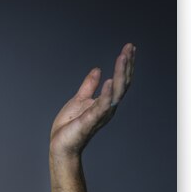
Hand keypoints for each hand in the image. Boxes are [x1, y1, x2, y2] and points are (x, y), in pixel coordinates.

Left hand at [49, 43, 135, 159]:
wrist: (60, 145)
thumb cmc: (69, 126)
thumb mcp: (79, 99)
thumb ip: (89, 86)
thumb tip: (97, 69)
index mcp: (105, 101)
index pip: (120, 80)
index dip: (125, 64)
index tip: (129, 47)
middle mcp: (107, 107)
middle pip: (123, 83)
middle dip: (126, 65)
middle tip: (129, 47)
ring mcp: (101, 113)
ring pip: (116, 91)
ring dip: (120, 73)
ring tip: (123, 56)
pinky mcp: (91, 120)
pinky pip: (102, 105)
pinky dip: (107, 93)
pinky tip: (109, 80)